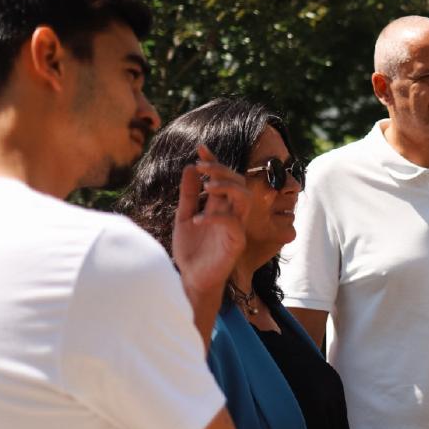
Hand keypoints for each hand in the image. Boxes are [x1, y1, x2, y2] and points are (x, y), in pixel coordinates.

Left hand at [172, 144, 248, 299]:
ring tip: (207, 186)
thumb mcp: (184, 218)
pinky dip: (215, 217)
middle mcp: (232, 213)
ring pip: (245, 198)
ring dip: (227, 187)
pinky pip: (232, 222)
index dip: (214, 161)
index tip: (201, 148)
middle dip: (221, 170)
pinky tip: (197, 219)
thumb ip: (188, 195)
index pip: (223, 178)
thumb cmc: (191, 252)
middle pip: (238, 182)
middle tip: (202, 166)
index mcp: (220, 206)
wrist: (192, 280)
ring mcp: (237, 227)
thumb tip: (190, 168)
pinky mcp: (236, 242)